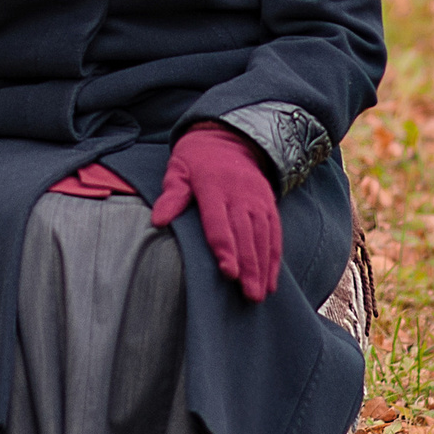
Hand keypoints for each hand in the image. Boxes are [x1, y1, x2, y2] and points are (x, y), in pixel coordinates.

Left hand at [148, 120, 280, 300]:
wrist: (228, 138)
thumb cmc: (196, 160)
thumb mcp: (178, 169)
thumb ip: (171, 195)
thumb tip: (158, 219)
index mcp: (213, 187)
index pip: (219, 223)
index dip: (225, 249)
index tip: (228, 273)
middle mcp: (239, 194)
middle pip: (245, 234)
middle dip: (249, 266)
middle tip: (249, 295)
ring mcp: (257, 199)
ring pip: (263, 236)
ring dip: (263, 267)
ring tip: (261, 294)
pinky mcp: (268, 203)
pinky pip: (274, 233)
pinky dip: (274, 257)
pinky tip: (271, 279)